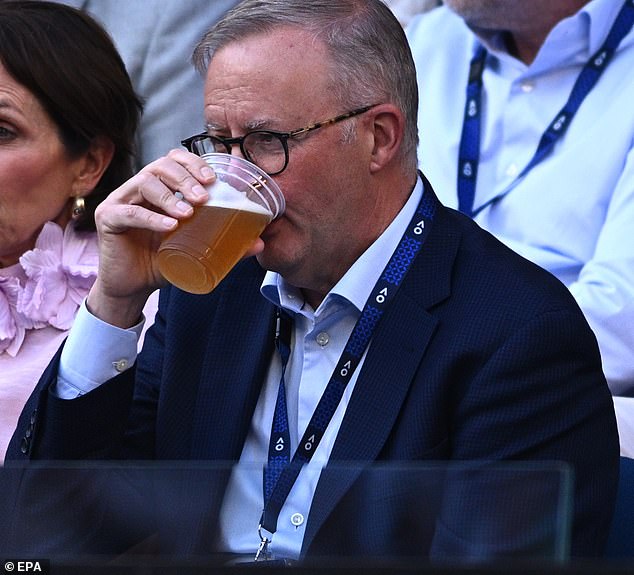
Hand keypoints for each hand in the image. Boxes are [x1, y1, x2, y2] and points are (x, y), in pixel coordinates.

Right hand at [87, 149, 214, 327]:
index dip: (192, 163)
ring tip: (189, 214)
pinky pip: (130, 212)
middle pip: (160, 166)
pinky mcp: (108, 218)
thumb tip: (259, 244)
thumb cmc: (163, 261)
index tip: (212, 179)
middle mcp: (139, 188)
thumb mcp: (195, 249)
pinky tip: (169, 226)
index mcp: (160, 188)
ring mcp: (121, 200)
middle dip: (185, 178)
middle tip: (204, 197)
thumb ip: (225, 243)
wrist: (133, 286)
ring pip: (145, 182)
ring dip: (170, 196)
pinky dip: (151, 218)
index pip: (173, 160)